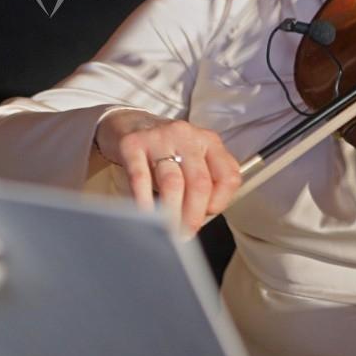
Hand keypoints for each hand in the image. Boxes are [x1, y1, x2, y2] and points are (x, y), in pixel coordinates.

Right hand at [95, 109, 239, 236]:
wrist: (127, 123)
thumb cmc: (163, 149)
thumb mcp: (191, 159)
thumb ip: (201, 183)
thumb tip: (199, 219)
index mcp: (209, 141)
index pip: (228, 175)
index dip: (221, 202)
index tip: (207, 216)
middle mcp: (187, 136)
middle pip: (199, 182)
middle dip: (194, 215)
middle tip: (186, 233)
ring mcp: (159, 138)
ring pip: (172, 182)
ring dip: (171, 213)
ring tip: (168, 230)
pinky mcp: (133, 143)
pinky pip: (140, 177)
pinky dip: (144, 201)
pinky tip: (145, 214)